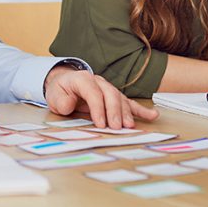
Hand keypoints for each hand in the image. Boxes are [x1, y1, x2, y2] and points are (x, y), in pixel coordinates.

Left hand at [44, 66, 158, 128]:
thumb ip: (60, 101)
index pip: (93, 92)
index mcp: (82, 79)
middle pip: (110, 94)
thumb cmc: (61, 92)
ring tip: (130, 126)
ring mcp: (108, 88)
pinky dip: (141, 110)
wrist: (65, 84)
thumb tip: (69, 105)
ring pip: (120, 98)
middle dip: (114, 111)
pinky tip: (153, 115)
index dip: (98, 108)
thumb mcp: (54, 96)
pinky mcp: (114, 97)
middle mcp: (98, 81)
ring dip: (126, 112)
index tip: (101, 124)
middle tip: (117, 127)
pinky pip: (129, 102)